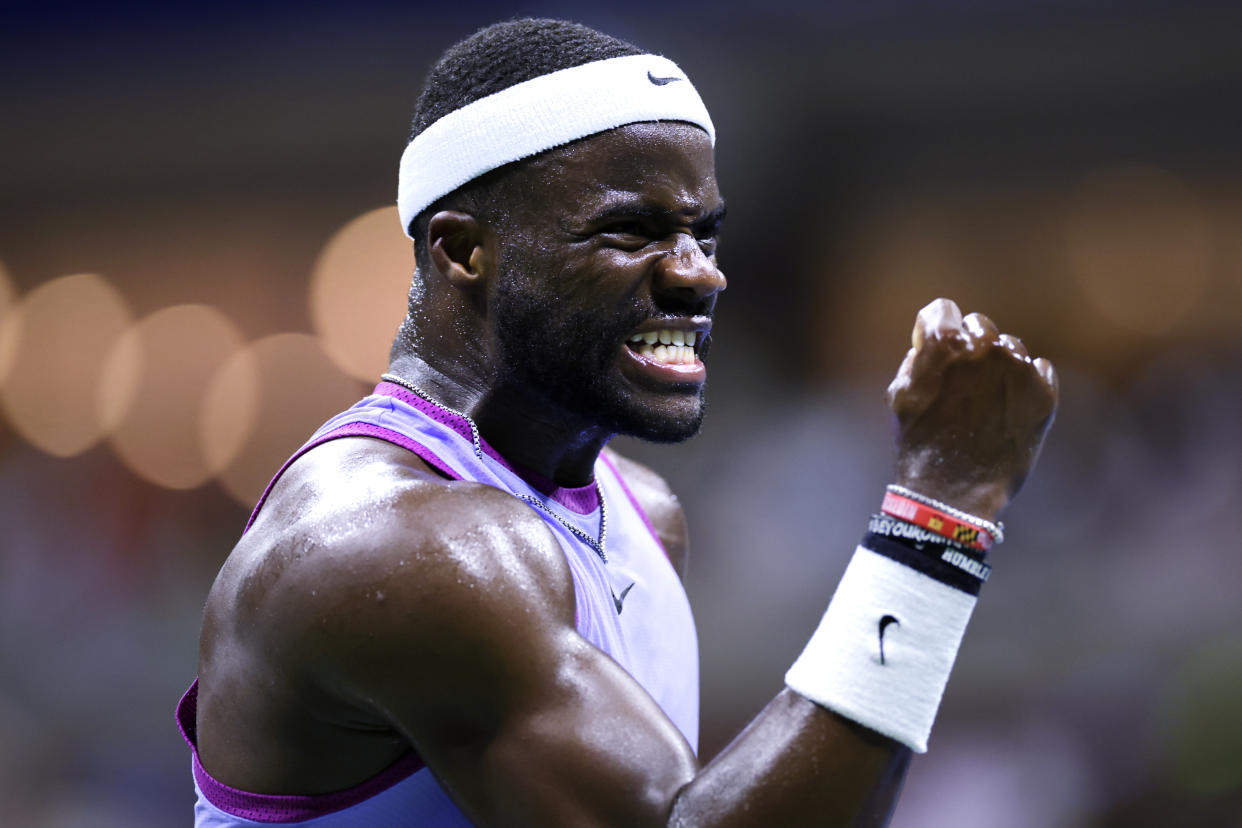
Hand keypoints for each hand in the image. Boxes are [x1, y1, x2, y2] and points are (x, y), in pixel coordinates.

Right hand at [886, 298, 1057, 521]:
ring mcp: (1019, 368)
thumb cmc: (920, 442)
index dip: (935, 329)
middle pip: (980, 326)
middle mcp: (985, 348)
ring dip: (999, 368)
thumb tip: (931, 343)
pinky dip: (1026, 385)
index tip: (935, 351)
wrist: (954, 491)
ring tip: (986, 403)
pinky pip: (1039, 370)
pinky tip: (1008, 411)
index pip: (943, 309)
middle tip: (963, 383)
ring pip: (1011, 348)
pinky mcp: (1044, 392)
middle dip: (971, 348)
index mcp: (945, 344)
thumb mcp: (899, 395)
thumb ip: (917, 358)